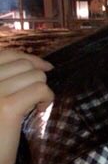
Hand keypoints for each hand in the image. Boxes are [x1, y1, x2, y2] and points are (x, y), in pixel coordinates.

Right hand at [0, 49, 53, 163]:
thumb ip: (5, 79)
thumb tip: (35, 62)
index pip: (6, 54)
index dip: (28, 58)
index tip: (43, 67)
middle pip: (22, 63)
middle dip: (37, 76)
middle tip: (37, 95)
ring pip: (34, 75)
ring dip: (42, 89)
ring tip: (35, 105)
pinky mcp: (7, 107)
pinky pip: (40, 89)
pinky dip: (47, 98)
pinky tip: (40, 109)